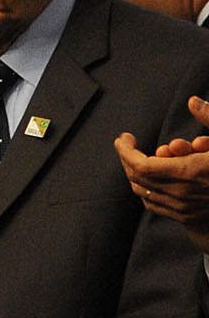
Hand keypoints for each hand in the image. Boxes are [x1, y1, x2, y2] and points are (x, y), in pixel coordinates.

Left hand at [116, 97, 208, 251]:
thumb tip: (192, 101)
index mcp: (190, 172)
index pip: (141, 165)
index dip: (126, 151)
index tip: (124, 137)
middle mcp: (182, 193)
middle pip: (137, 178)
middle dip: (127, 159)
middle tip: (127, 144)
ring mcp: (183, 208)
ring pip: (143, 192)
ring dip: (135, 173)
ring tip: (136, 156)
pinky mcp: (185, 216)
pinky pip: (153, 204)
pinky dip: (145, 189)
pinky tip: (148, 176)